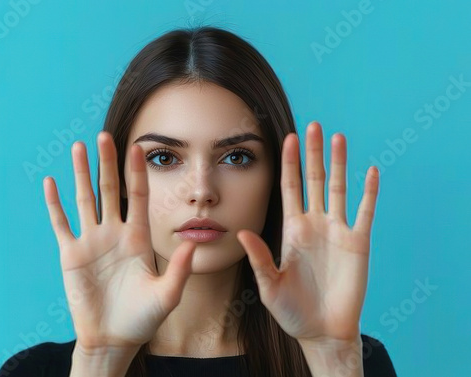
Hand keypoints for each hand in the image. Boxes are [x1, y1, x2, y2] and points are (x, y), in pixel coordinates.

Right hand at [43, 131, 196, 351]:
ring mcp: (92, 242)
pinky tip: (51, 182)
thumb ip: (180, 269)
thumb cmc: (143, 318)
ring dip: (80, 174)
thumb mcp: (167, 294)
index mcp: (138, 237)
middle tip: (104, 136)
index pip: (138, 197)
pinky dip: (55, 204)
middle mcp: (115, 233)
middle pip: (111, 190)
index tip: (138, 147)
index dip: (138, 172)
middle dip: (108, 163)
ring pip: (85, 199)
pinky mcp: (71, 255)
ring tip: (79, 147)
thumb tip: (194, 242)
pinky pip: (61, 224)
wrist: (114, 337)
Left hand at [237, 121, 379, 342]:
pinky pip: (365, 212)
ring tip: (339, 137)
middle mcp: (315, 224)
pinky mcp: (358, 243)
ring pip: (339, 188)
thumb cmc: (292, 311)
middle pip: (314, 180)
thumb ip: (259, 257)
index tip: (287, 138)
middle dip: (313, 153)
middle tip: (313, 125)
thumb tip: (241, 232)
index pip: (290, 188)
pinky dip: (369, 192)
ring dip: (340, 163)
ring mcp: (338, 231)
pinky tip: (370, 171)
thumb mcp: (269, 285)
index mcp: (292, 229)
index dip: (289, 163)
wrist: (321, 331)